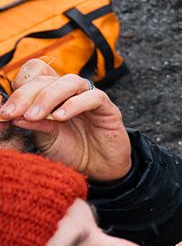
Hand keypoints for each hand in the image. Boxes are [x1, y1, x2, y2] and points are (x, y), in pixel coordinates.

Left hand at [0, 58, 130, 180]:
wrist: (97, 170)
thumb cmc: (70, 151)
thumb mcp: (44, 138)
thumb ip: (33, 124)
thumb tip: (12, 114)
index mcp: (52, 94)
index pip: (35, 75)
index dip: (19, 88)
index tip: (6, 111)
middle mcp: (70, 92)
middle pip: (46, 78)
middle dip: (25, 95)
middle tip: (11, 113)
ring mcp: (89, 97)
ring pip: (69, 82)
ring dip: (48, 97)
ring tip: (34, 115)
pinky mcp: (108, 108)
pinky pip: (93, 97)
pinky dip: (74, 105)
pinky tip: (60, 117)